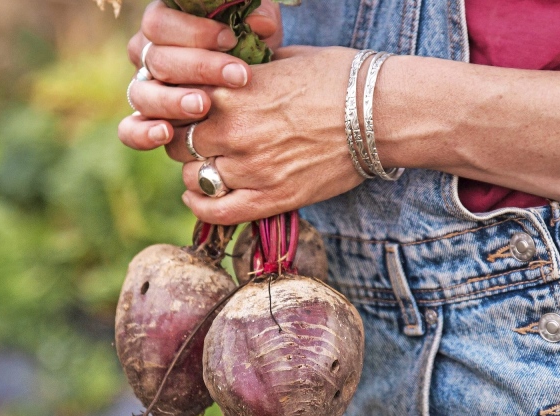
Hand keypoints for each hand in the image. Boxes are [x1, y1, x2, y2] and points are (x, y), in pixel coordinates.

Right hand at [119, 0, 282, 150]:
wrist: (243, 84)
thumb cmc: (245, 48)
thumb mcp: (255, 30)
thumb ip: (258, 19)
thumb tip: (260, 23)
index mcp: (162, 24)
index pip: (160, 22)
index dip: (193, 31)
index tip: (230, 40)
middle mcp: (145, 54)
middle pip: (157, 59)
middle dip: (199, 68)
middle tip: (237, 77)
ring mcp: (142, 88)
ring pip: (142, 94)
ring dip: (172, 101)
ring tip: (203, 106)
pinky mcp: (143, 120)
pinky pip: (130, 130)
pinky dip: (143, 133)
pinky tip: (166, 134)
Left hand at [165, 46, 364, 224]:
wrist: (381, 114)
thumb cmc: (340, 78)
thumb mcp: (284, 59)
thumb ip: (246, 73)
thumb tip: (227, 78)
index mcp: (232, 90)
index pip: (178, 106)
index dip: (180, 110)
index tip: (191, 113)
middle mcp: (234, 130)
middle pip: (178, 144)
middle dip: (185, 142)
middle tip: (200, 142)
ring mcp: (251, 168)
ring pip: (194, 179)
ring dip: (197, 174)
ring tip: (209, 169)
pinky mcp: (272, 198)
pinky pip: (217, 212)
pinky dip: (201, 207)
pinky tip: (201, 198)